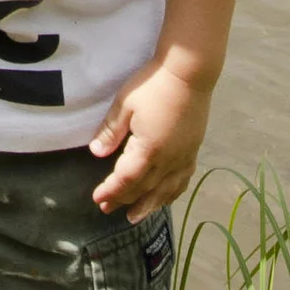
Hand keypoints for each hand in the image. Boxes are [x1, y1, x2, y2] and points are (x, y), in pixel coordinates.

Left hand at [88, 51, 214, 214]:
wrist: (189, 72)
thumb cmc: (153, 84)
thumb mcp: (125, 104)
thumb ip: (111, 131)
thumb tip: (96, 153)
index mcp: (149, 149)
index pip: (126, 179)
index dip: (111, 191)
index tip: (97, 199)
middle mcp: (169, 159)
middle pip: (144, 188)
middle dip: (124, 200)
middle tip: (107, 209)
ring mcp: (184, 156)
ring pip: (165, 190)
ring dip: (149, 205)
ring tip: (135, 217)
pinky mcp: (193, 150)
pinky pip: (183, 179)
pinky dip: (172, 193)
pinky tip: (166, 198)